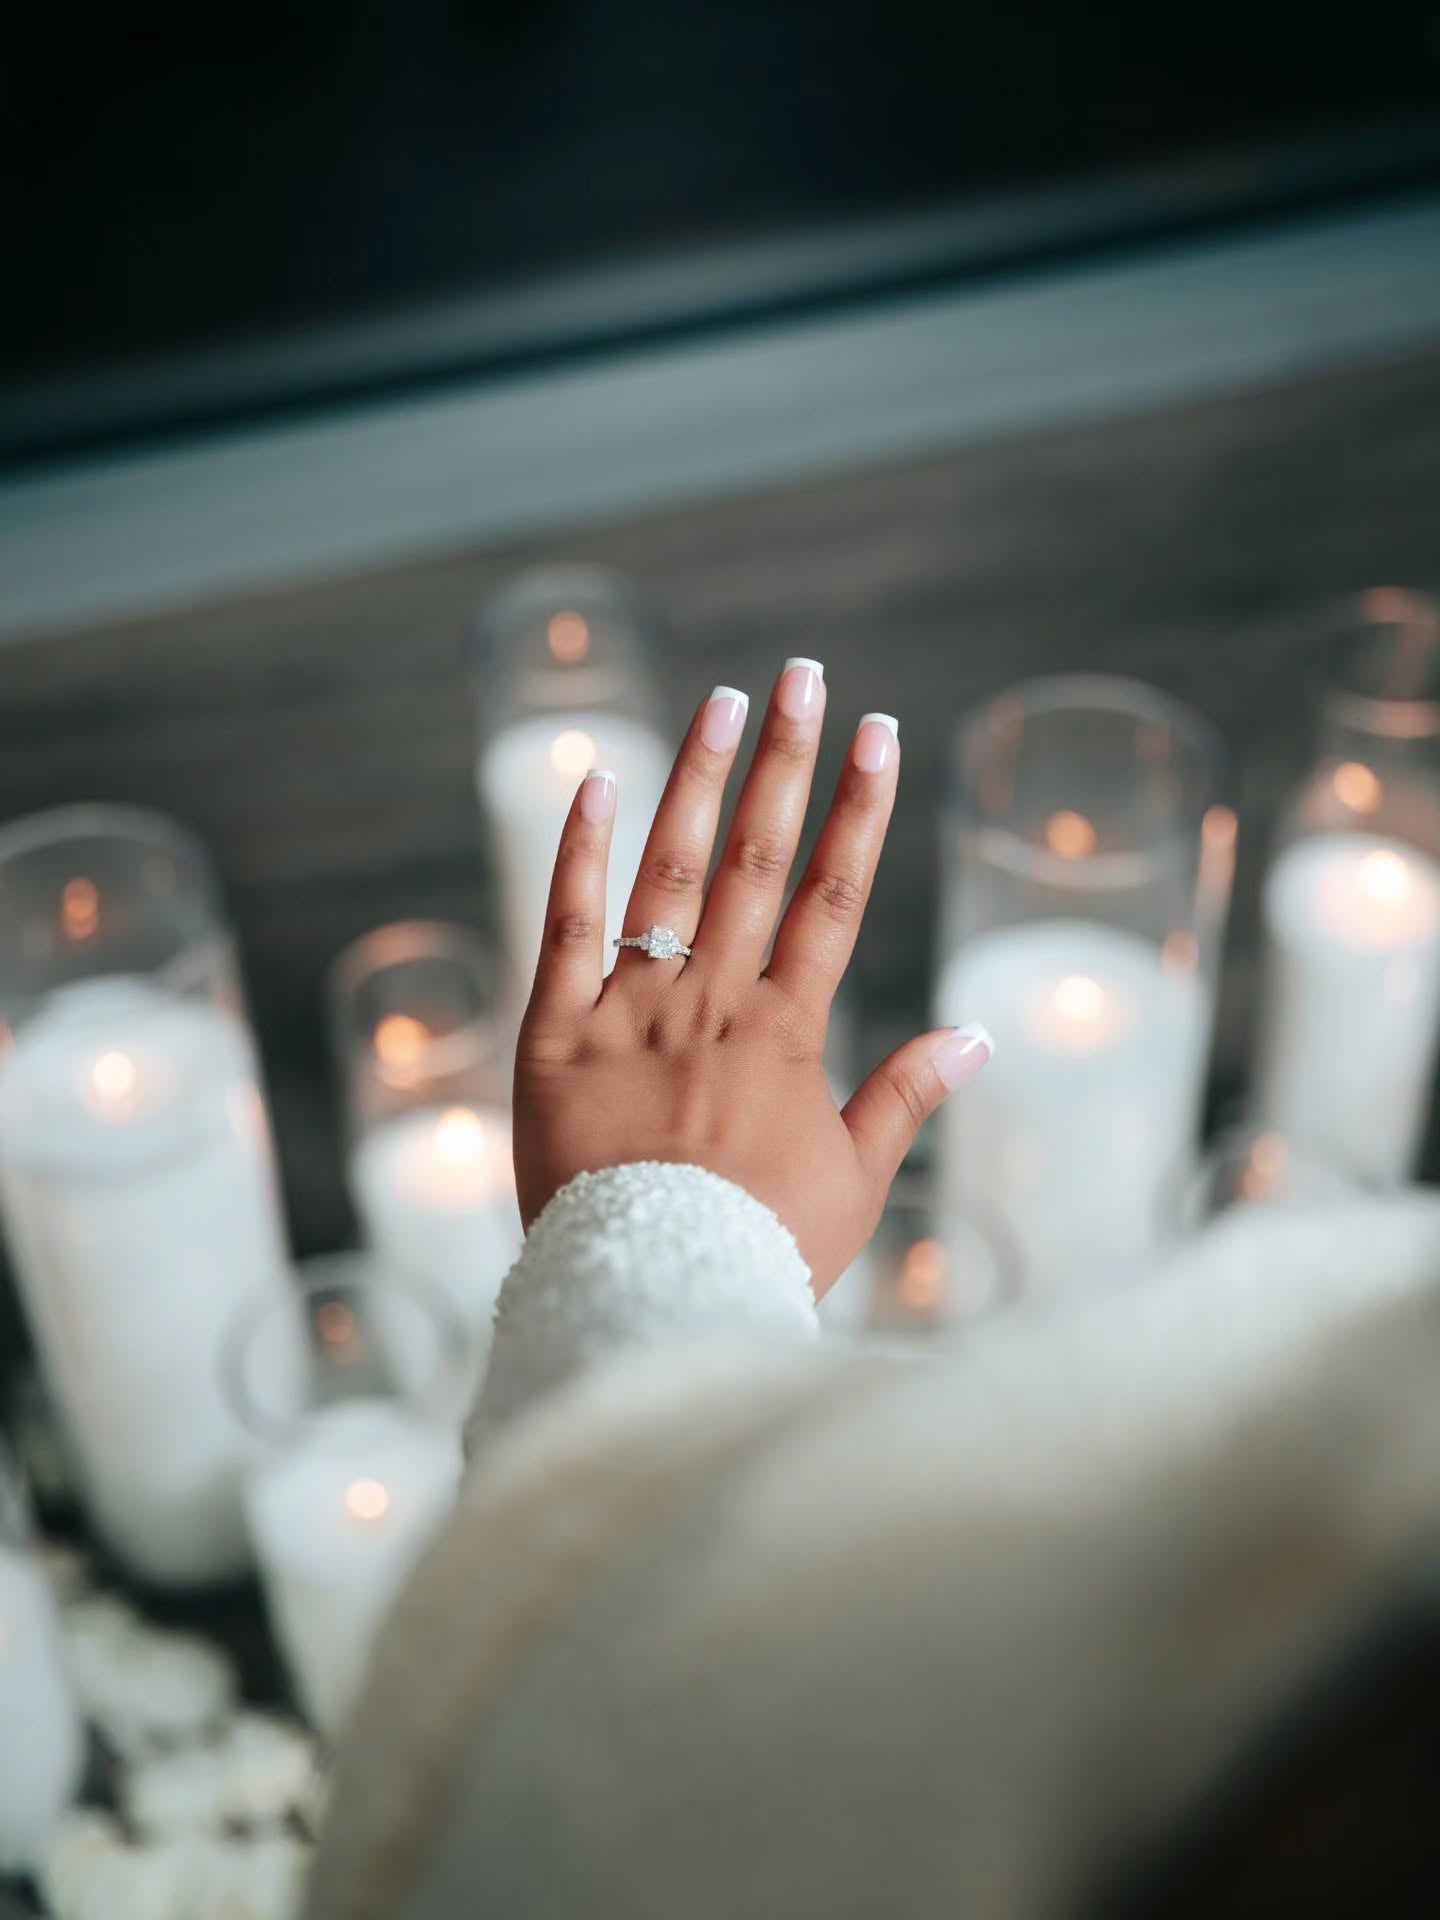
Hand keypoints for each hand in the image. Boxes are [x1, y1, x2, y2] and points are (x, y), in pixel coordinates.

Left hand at [513, 659, 992, 1294]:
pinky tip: (597, 783)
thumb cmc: (762, 1248)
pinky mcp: (554, 1037)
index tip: (881, 732)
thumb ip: (907, 1098)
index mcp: (786, 1033)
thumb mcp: (855, 1182)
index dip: (860, 808)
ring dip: (695, 780)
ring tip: (721, 701)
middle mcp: (712, 1002)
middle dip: (785, 761)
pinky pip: (565, 929)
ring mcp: (630, 1012)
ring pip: (668, 874)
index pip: (833, 895)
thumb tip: (976, 1037)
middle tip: (802, 674)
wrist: (650, 1296)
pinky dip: (580, 856)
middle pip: (755, 859)